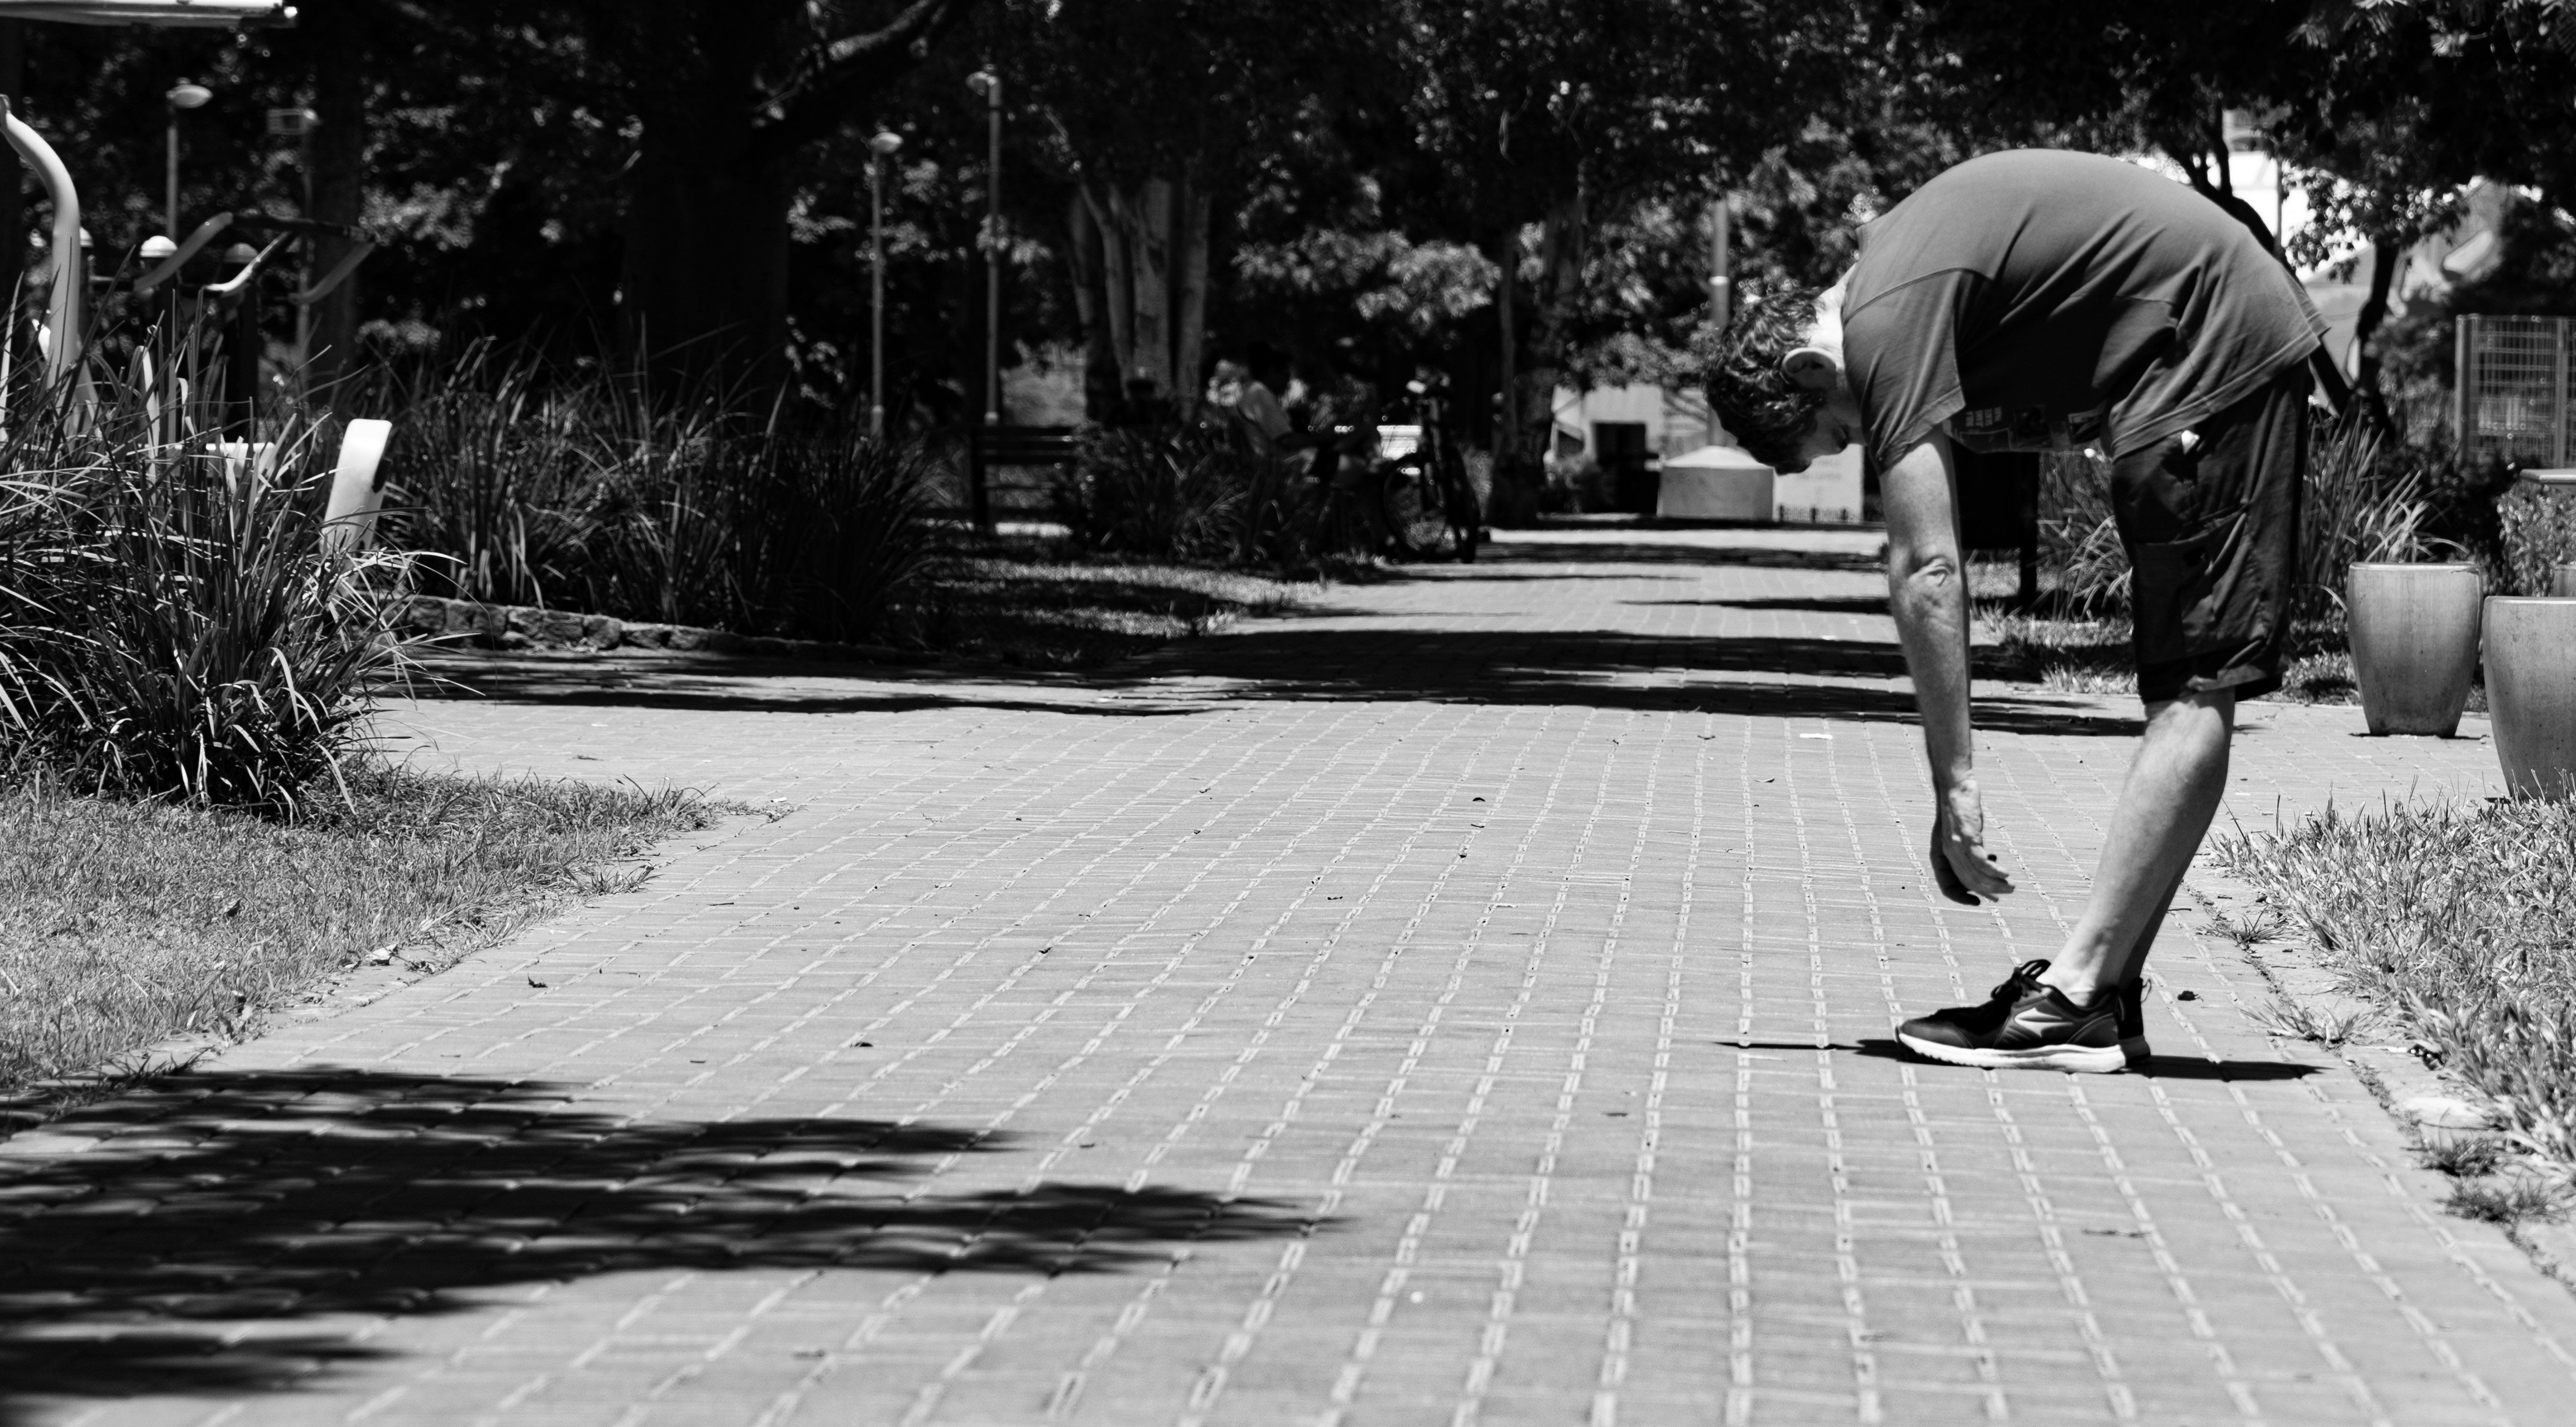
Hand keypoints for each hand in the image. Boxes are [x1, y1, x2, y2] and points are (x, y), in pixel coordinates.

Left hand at [1929, 780, 2014, 904]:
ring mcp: (1956, 846)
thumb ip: (1972, 851)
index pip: (1946, 886)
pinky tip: (2005, 874)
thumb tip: (1989, 866)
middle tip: (2004, 894)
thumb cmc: (1960, 812)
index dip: (1961, 897)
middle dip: (1987, 892)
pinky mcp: (1967, 836)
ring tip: (2011, 887)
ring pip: (1974, 875)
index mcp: (1941, 856)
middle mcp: (1946, 853)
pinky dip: (1994, 870)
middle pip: (1966, 883)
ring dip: (1995, 884)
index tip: (1979, 902)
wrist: (1954, 787)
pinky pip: (1980, 861)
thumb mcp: (1963, 836)